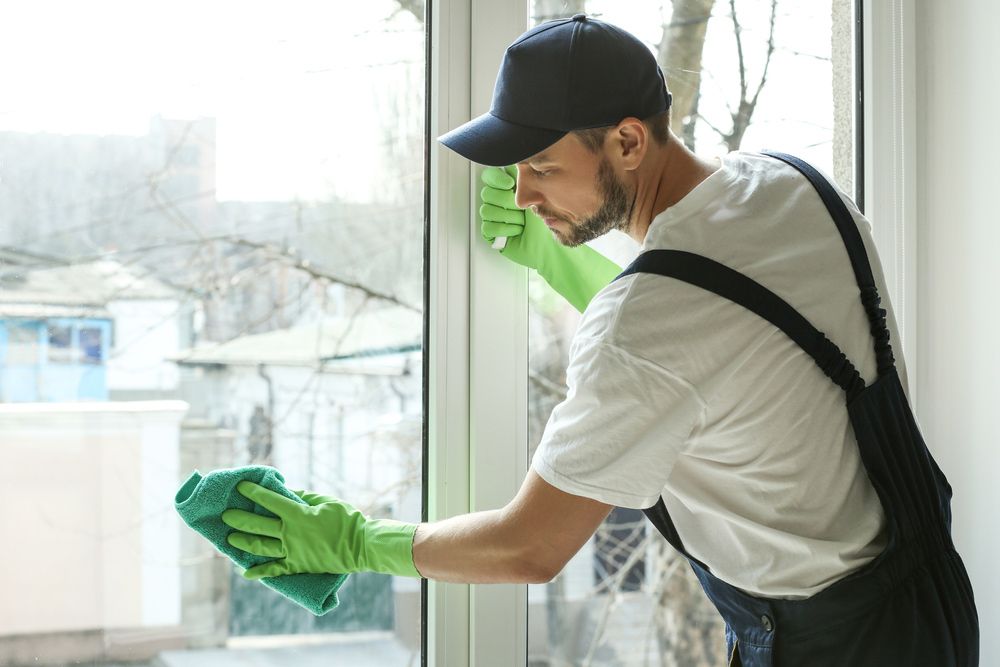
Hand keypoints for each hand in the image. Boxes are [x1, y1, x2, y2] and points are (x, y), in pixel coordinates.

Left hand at [221, 481, 420, 579]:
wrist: (361, 546)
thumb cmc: (347, 520)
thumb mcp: (326, 502)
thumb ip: (304, 497)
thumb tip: (287, 492)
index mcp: (298, 515)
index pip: (270, 501)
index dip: (254, 493)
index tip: (241, 487)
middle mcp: (290, 534)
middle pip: (259, 525)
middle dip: (240, 519)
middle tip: (227, 514)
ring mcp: (293, 552)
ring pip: (261, 547)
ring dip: (243, 542)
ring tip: (230, 538)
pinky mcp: (298, 566)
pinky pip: (275, 570)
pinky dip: (260, 572)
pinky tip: (246, 573)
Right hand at [479, 165, 556, 270]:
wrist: (555, 247)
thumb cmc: (552, 221)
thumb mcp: (545, 193)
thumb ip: (529, 177)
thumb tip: (516, 165)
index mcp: (512, 188)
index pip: (491, 176)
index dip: (496, 178)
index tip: (510, 184)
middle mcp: (502, 201)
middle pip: (487, 192)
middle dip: (505, 200)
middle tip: (521, 208)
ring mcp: (497, 218)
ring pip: (486, 209)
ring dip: (507, 216)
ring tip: (522, 222)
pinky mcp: (494, 235)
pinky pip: (487, 227)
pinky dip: (504, 229)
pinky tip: (517, 231)